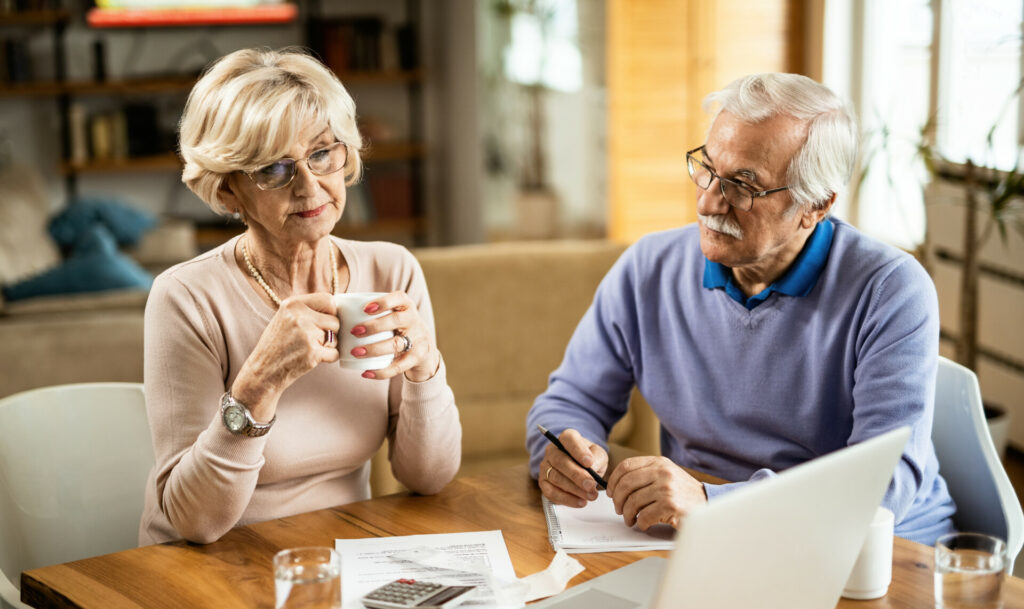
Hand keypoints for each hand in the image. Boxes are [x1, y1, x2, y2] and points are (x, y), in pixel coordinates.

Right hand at [233, 292, 340, 418]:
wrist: (263, 370)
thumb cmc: (277, 344)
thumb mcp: (286, 317)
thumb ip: (308, 310)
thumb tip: (338, 307)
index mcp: (292, 304)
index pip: (328, 299)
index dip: (332, 311)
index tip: (325, 320)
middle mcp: (299, 316)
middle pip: (335, 320)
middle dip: (331, 331)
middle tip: (314, 339)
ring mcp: (306, 334)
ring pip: (336, 337)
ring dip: (328, 345)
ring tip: (308, 349)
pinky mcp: (312, 352)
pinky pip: (335, 353)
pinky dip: (328, 358)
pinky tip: (312, 359)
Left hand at [347, 291, 440, 382]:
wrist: (425, 348)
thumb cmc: (398, 328)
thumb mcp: (393, 314)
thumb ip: (373, 310)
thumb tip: (335, 306)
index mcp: (406, 306)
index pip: (398, 298)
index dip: (383, 302)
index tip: (365, 309)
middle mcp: (414, 320)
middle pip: (396, 321)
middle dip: (374, 326)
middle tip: (354, 331)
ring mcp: (418, 339)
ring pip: (396, 344)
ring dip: (374, 348)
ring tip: (355, 352)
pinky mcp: (417, 358)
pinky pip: (399, 366)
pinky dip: (382, 371)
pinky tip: (366, 373)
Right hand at [537, 429, 608, 507]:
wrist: (581, 469)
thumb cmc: (590, 459)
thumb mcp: (598, 455)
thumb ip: (597, 458)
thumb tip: (592, 467)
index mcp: (567, 438)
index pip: (569, 439)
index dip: (578, 451)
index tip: (589, 463)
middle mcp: (552, 450)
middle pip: (560, 461)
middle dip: (576, 475)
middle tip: (591, 485)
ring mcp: (545, 466)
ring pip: (555, 478)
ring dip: (574, 489)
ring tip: (591, 496)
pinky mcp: (543, 483)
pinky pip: (551, 492)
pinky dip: (567, 499)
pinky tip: (580, 502)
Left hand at [606, 456, 706, 529]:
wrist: (708, 503)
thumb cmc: (683, 492)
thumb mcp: (666, 474)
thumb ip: (645, 474)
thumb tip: (617, 485)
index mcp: (659, 462)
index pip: (626, 466)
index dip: (613, 480)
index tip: (610, 491)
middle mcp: (662, 472)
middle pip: (625, 484)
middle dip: (617, 500)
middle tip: (618, 509)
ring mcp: (666, 488)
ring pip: (632, 502)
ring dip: (627, 514)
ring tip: (630, 519)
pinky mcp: (670, 506)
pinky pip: (644, 516)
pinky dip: (640, 523)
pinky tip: (643, 524)